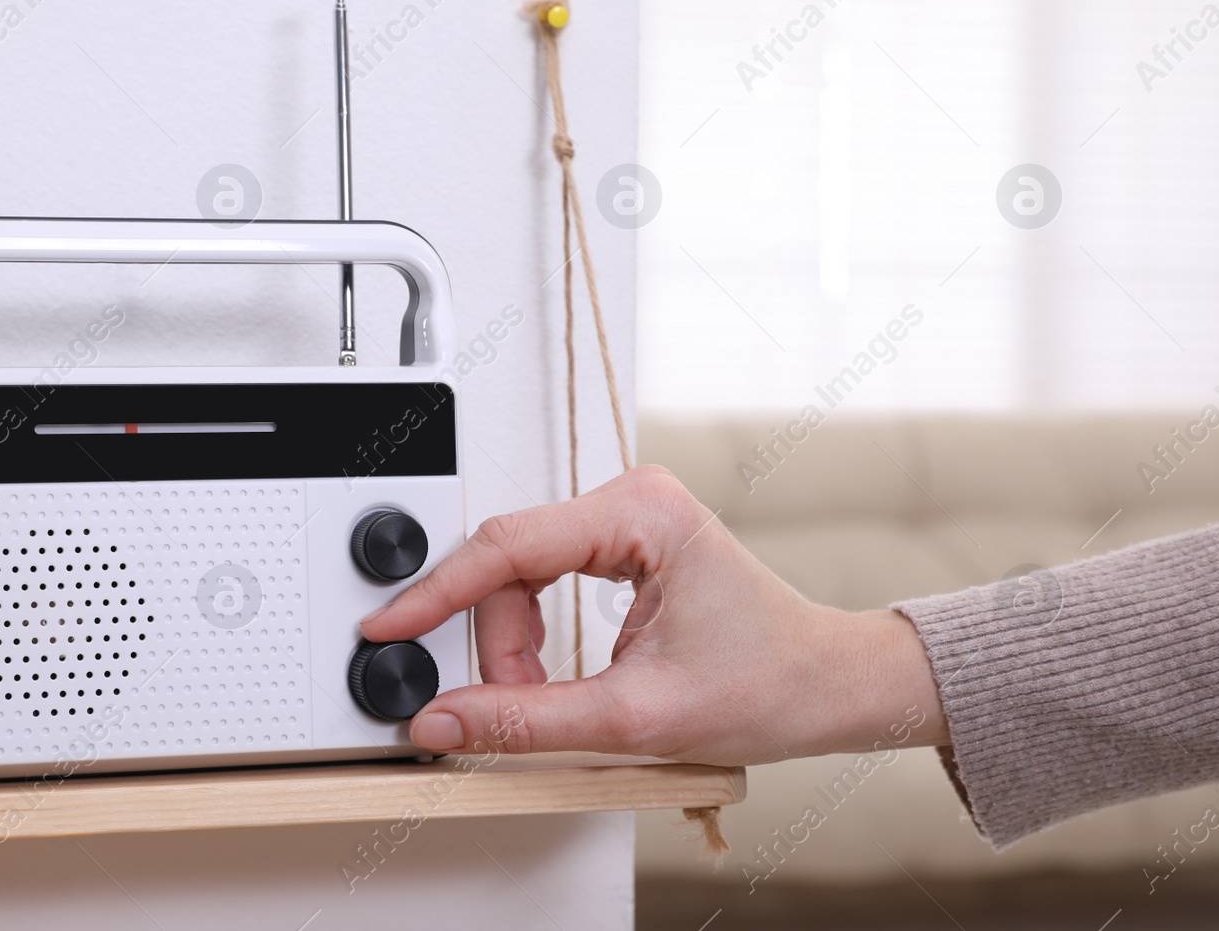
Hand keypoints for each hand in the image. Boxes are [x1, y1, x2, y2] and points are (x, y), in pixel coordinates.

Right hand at [359, 466, 948, 762]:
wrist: (827, 687)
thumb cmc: (770, 682)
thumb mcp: (636, 717)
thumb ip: (527, 719)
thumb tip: (446, 716)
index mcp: (640, 513)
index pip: (509, 546)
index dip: (439, 593)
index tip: (390, 624)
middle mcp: (630, 500)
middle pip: (509, 565)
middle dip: (499, 645)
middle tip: (508, 702)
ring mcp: (624, 519)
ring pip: (520, 579)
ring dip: (517, 647)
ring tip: (545, 696)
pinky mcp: (621, 544)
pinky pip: (542, 582)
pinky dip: (532, 636)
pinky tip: (549, 672)